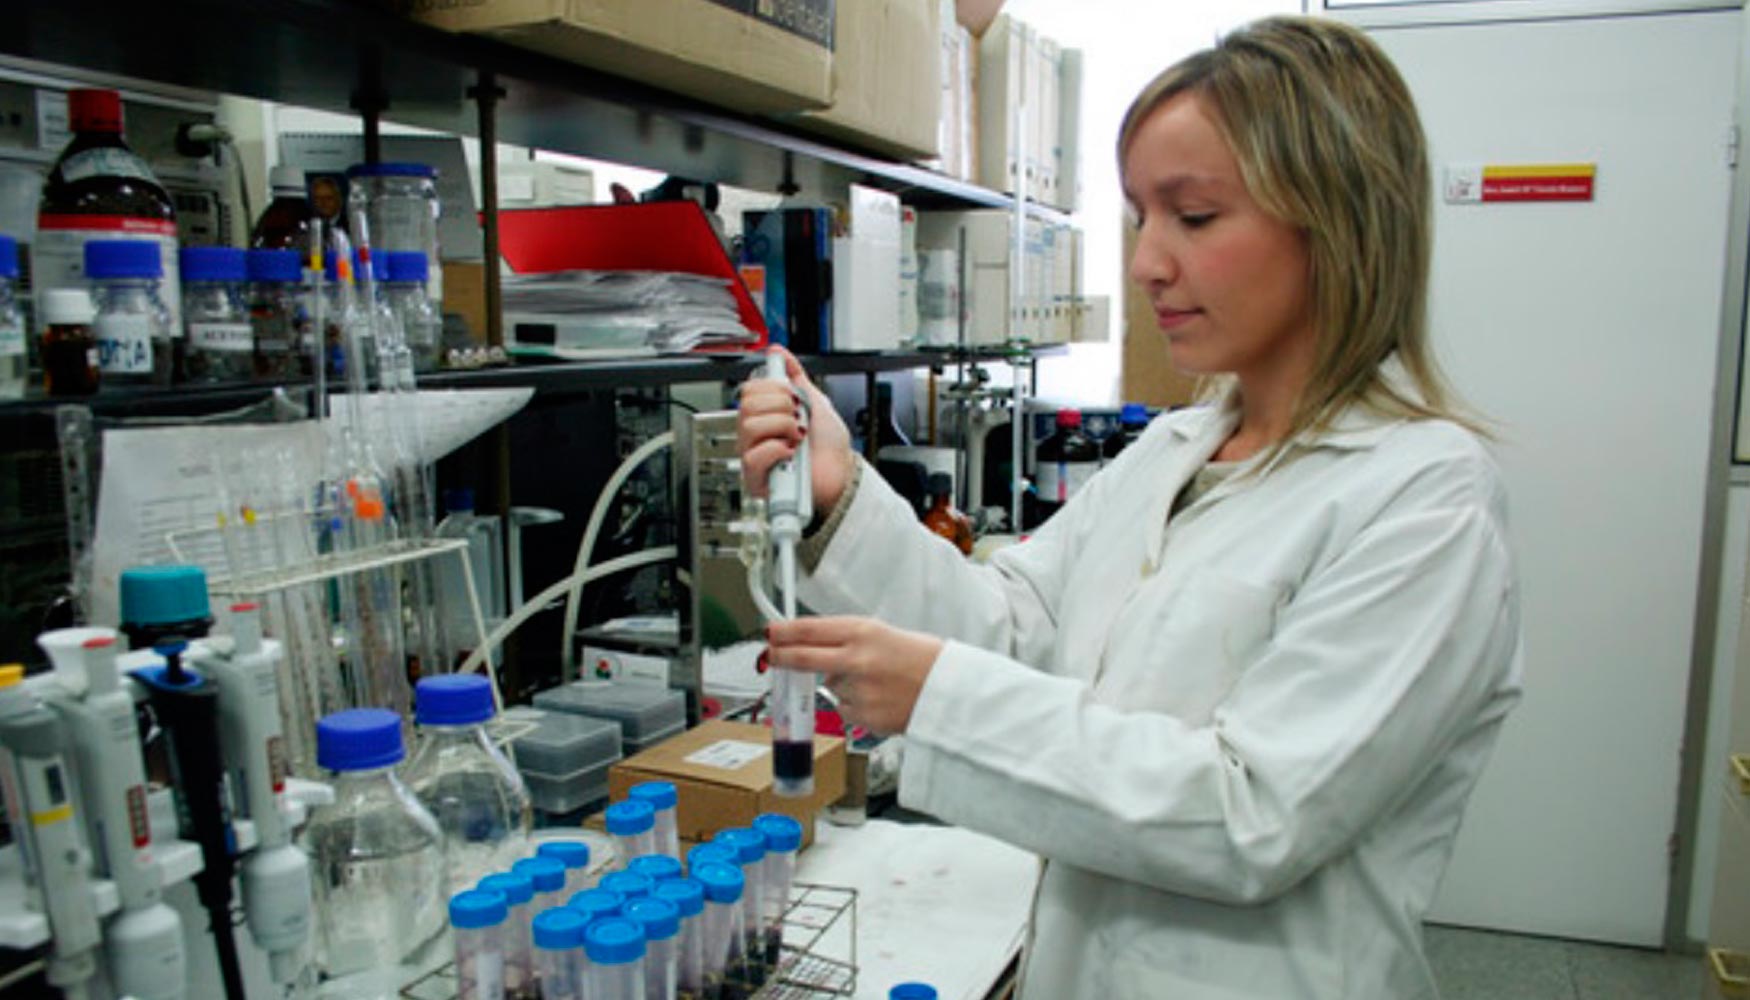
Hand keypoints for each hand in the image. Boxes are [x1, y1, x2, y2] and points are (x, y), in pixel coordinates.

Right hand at [738, 346, 854, 510]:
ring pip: (749, 427)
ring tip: (796, 437)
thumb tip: (779, 352)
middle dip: (781, 407)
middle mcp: (756, 435)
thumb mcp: (815, 401)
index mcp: (765, 416)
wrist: (842, 473)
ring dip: (782, 427)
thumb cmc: (830, 446)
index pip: (749, 390)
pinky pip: (753, 456)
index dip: (774, 389)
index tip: (794, 397)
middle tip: (798, 419)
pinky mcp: (756, 478)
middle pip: (747, 405)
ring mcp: (754, 456)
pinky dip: (776, 450)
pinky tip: (789, 453)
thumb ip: (795, 376)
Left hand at [766, 616, 943, 735]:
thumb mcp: (882, 634)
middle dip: (781, 657)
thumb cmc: (921, 659)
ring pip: (829, 686)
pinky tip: (879, 698)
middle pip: (802, 658)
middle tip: (770, 656)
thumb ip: (846, 639)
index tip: (770, 633)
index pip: (809, 629)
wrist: (951, 690)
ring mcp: (858, 690)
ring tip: (875, 681)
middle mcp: (856, 659)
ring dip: (840, 685)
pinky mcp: (863, 716)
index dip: (783, 632)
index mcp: (862, 632)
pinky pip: (844, 709)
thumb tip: (811, 644)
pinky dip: (855, 705)